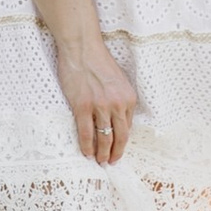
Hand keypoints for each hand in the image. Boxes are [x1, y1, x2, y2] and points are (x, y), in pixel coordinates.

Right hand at [54, 29, 138, 163]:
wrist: (82, 48)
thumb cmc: (98, 61)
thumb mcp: (118, 80)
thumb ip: (120, 99)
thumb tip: (116, 119)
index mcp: (129, 98)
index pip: (128, 126)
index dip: (122, 140)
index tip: (118, 148)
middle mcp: (117, 104)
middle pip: (120, 137)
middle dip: (116, 153)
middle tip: (112, 162)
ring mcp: (100, 106)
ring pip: (104, 138)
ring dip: (102, 153)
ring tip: (100, 161)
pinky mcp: (82, 106)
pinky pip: (86, 133)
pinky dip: (87, 146)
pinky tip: (86, 153)